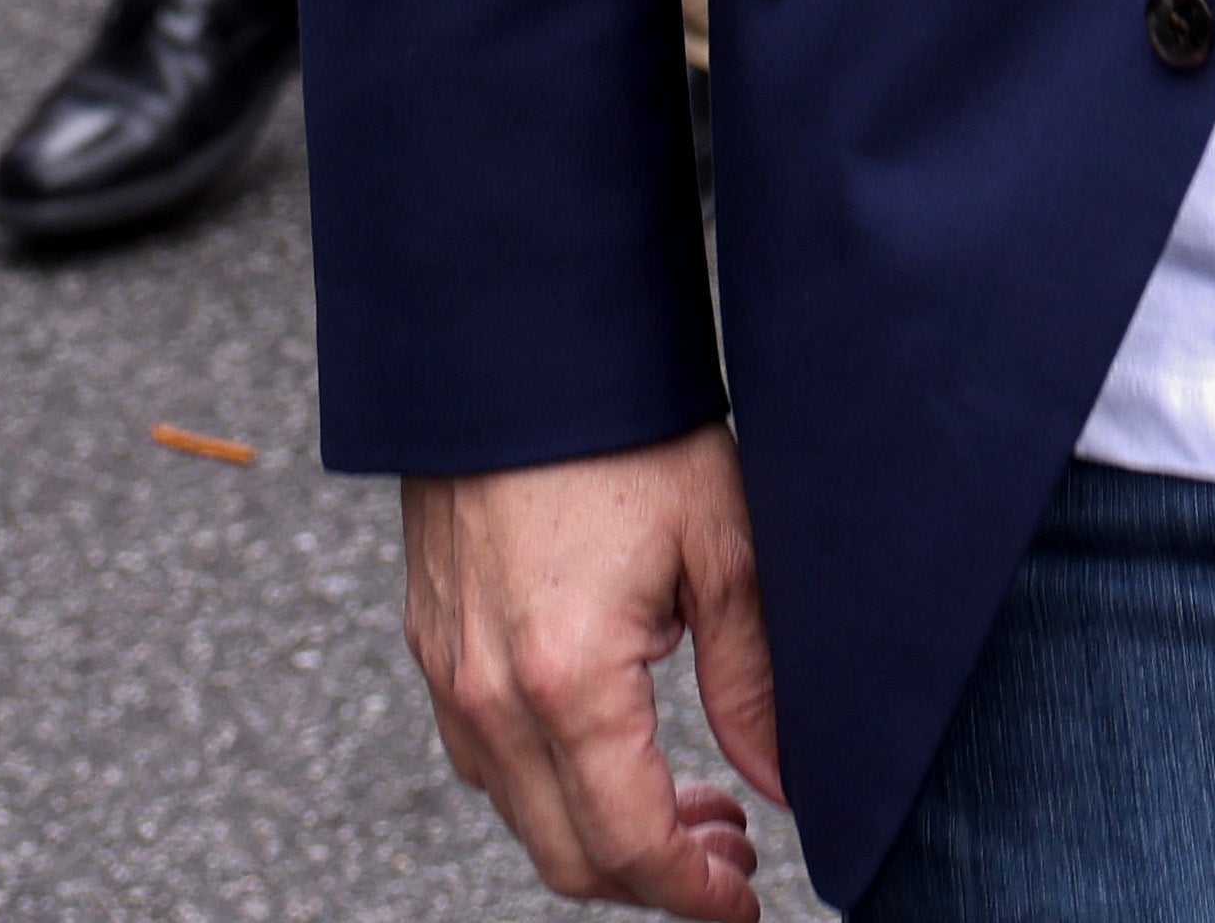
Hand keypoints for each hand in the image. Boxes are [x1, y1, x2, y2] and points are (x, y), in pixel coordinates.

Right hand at [405, 437, 786, 919]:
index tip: (745, 902)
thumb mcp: (727, 548)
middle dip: (655, 879)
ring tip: (694, 805)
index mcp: (568, 680)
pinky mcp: (435, 647)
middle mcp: (489, 697)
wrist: (519, 347)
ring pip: (523, 815)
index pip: (628, 843)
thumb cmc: (630, 431)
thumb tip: (779, 780)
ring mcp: (450, 675)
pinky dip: (555, 785)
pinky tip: (620, 749)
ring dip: (604, 835)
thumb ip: (753, 681)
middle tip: (733, 852)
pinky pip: (488, 761)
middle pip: (568, 855)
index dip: (692, 893)